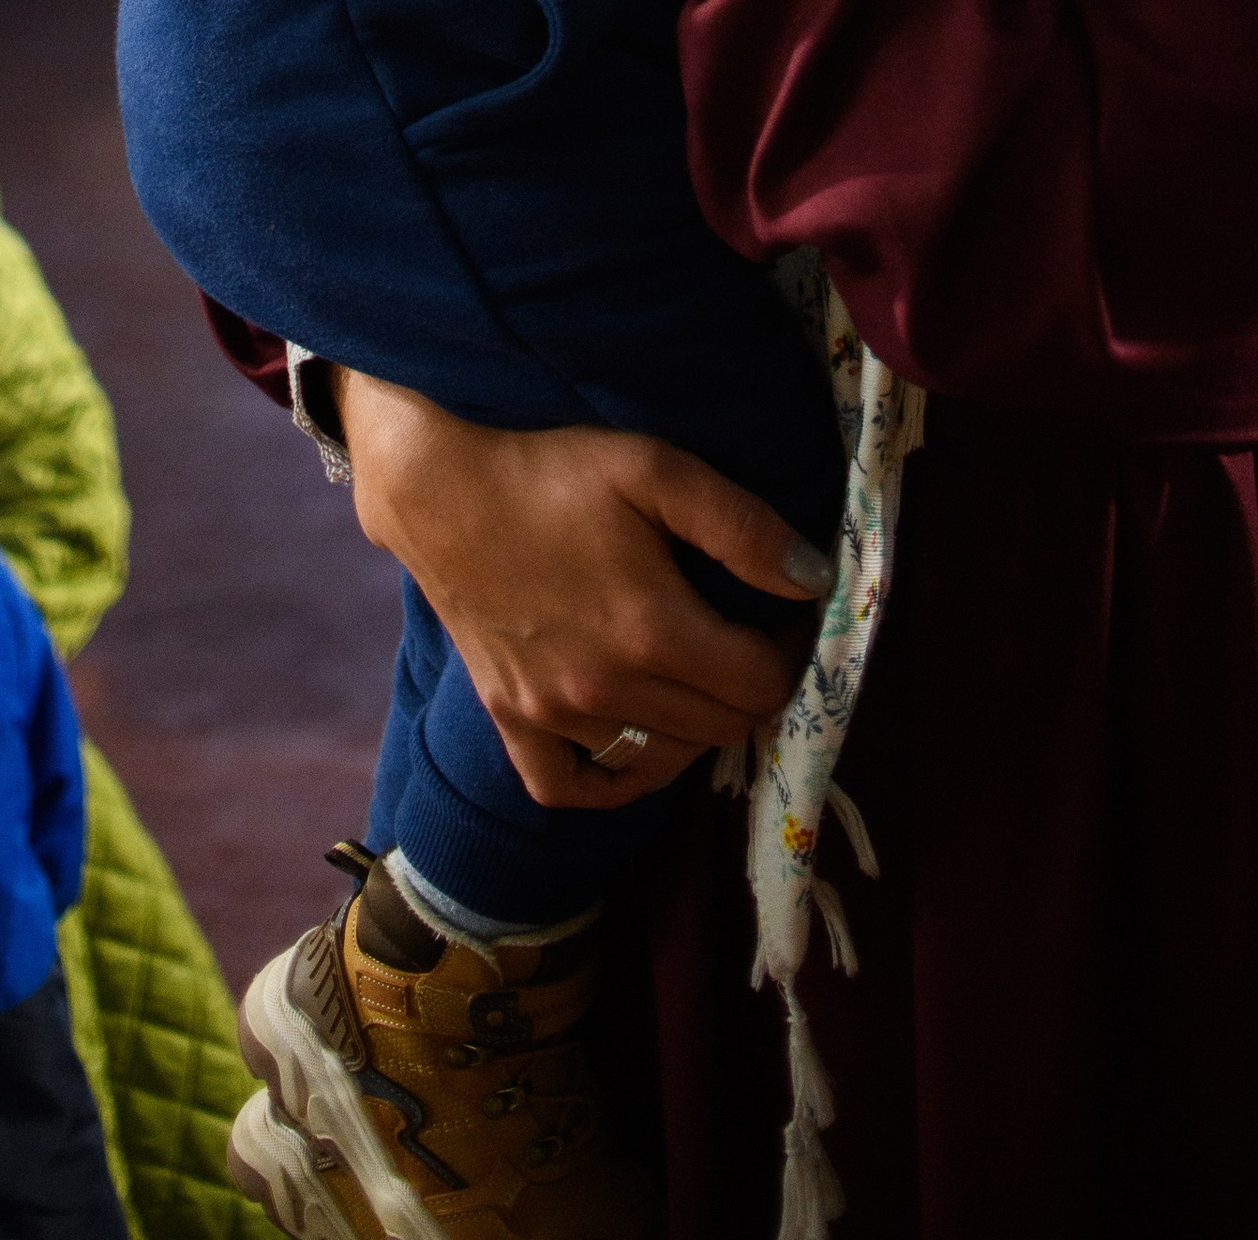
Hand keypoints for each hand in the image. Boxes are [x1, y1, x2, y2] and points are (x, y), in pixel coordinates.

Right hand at [336, 371, 829, 808]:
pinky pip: (574, 787)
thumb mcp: (657, 469)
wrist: (442, 488)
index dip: (790, 651)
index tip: (785, 617)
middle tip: (746, 638)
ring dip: (697, 726)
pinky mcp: (511, 721)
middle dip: (751, 687)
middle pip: (721, 729)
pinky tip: (635, 741)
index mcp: (651, 629)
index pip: (761, 685)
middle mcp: (605, 688)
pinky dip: (615, 777)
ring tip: (697, 673)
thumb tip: (815, 582)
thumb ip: (744, 528)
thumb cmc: (553, 470)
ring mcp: (553, 715)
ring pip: (662, 762)